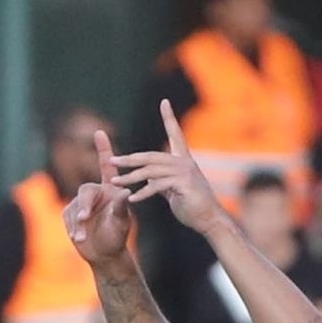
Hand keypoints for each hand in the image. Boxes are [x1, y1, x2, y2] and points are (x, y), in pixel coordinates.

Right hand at [64, 135, 136, 266]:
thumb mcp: (121, 223)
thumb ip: (121, 207)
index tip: (100, 132)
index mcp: (110, 190)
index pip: (105, 166)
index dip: (103, 149)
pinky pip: (68, 218)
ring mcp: (82, 204)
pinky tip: (78, 239)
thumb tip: (125, 191)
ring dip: (77, 223)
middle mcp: (96, 193)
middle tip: (84, 218)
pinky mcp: (71, 214)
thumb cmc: (117, 237)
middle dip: (84, 206)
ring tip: (81, 238)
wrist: (105, 256)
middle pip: (85, 192)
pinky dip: (72, 228)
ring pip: (75, 208)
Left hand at [108, 104, 225, 236]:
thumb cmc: (193, 207)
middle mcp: (183, 162)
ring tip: (114, 182)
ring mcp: (184, 172)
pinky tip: (132, 199)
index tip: (164, 102)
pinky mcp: (182, 185)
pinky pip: (157, 186)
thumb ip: (161, 183)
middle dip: (129, 159)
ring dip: (130, 177)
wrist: (210, 220)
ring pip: (150, 171)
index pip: (175, 134)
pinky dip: (143, 193)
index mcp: (183, 160)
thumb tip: (148, 180)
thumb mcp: (174, 191)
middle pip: (151, 156)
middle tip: (111, 161)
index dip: (170, 118)